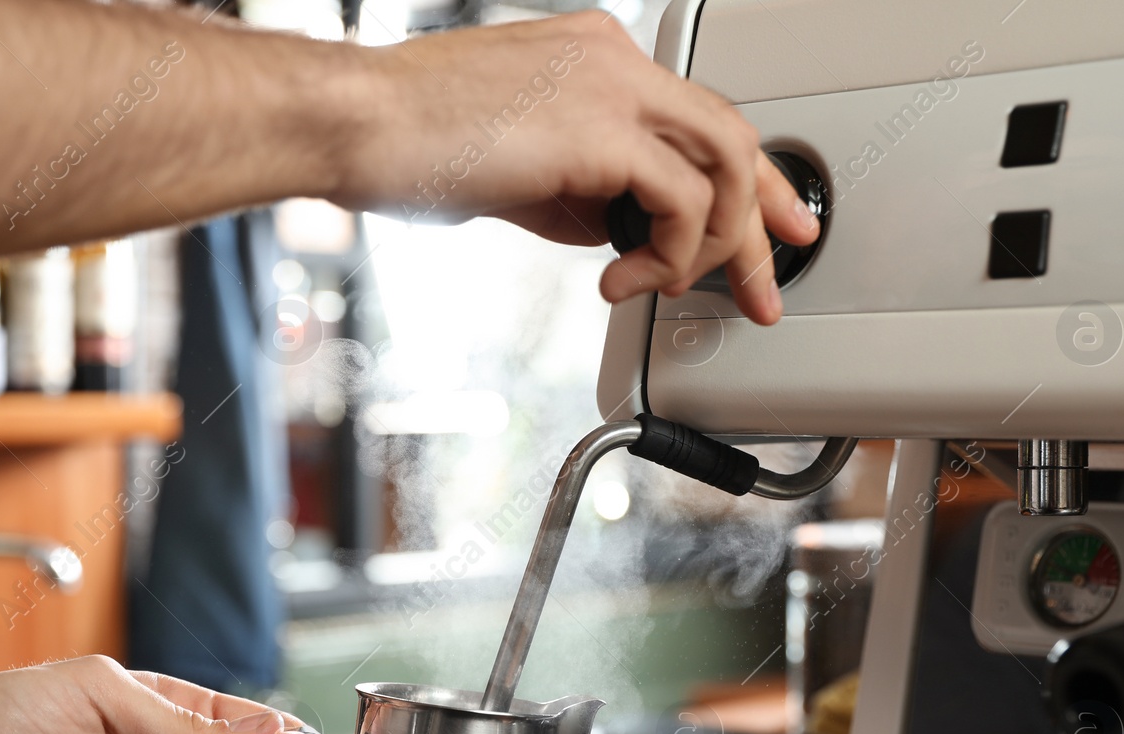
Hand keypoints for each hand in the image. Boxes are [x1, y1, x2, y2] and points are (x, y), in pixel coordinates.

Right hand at [338, 11, 819, 323]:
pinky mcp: (602, 129)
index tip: (764, 224)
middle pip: (730, 136)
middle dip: (762, 217)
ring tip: (670, 287)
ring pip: (724, 164)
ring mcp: (614, 86)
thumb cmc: (410, 145)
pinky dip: (666, 256)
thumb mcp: (519, 170)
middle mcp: (616, 59)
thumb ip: (582, 191)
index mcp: (596, 56)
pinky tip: (626, 282)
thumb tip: (618, 234)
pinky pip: (681, 202)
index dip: (744, 177)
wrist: (358, 122)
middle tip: (765, 280)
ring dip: (713, 244)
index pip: (696, 116)